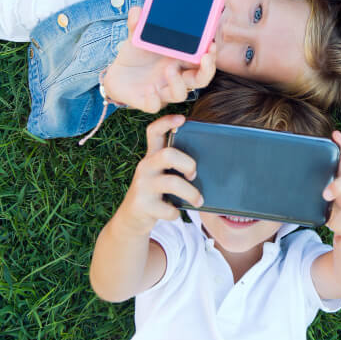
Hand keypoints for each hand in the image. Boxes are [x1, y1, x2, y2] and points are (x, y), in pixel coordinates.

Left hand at [103, 7, 216, 111]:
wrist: (117, 73)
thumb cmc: (136, 54)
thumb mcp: (136, 36)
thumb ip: (137, 24)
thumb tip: (138, 10)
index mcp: (180, 59)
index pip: (203, 60)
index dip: (211, 54)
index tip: (212, 44)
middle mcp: (177, 76)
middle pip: (201, 79)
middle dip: (207, 70)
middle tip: (205, 57)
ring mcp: (163, 90)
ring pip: (180, 94)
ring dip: (178, 82)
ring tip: (170, 69)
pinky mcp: (148, 101)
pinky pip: (155, 106)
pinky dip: (154, 100)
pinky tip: (150, 91)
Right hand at [117, 116, 203, 234]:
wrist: (131, 220)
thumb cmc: (155, 194)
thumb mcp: (161, 175)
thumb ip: (175, 166)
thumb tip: (209, 161)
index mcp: (151, 157)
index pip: (154, 132)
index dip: (166, 122)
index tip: (183, 118)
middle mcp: (145, 167)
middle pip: (167, 154)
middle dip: (188, 164)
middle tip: (194, 175)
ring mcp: (142, 186)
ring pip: (172, 183)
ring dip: (191, 193)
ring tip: (199, 200)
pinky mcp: (142, 205)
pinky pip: (168, 209)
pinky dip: (176, 212)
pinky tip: (174, 212)